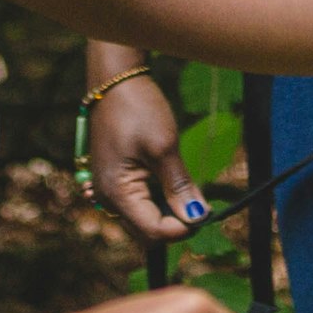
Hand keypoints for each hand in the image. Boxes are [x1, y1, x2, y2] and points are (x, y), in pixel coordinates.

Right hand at [85, 60, 206, 245]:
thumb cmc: (138, 109)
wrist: (116, 80)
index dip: (182, 228)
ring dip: (167, 213)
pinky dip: (157, 201)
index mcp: (116, 193)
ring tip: (187, 190)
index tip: (206, 211)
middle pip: (146, 232)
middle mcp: (106, 198)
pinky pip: (137, 204)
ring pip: (142, 220)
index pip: (153, 232)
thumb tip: (197, 217)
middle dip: (174, 223)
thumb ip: (179, 186)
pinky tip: (170, 182)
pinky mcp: (113, 180)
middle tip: (199, 202)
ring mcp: (107, 190)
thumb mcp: (164, 147)